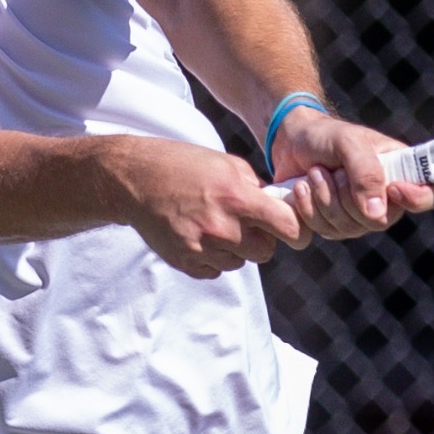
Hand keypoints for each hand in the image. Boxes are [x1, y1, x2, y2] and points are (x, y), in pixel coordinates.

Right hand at [105, 137, 305, 278]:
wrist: (136, 180)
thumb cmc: (182, 165)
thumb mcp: (226, 163)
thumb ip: (256, 187)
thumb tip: (278, 207)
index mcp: (237, 198)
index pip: (288, 228)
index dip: (297, 230)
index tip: (295, 231)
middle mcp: (223, 228)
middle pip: (266, 252)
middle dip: (261, 238)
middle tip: (244, 221)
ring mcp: (203, 249)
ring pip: (240, 262)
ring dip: (235, 248)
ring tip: (214, 223)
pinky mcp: (186, 263)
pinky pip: (216, 270)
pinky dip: (214, 258)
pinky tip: (199, 235)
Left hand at [268, 109, 433, 239]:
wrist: (291, 142)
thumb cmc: (326, 136)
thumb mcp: (347, 142)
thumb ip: (365, 173)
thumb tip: (377, 213)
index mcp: (402, 170)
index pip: (433, 194)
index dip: (419, 198)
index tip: (393, 188)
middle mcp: (387, 197)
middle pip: (381, 220)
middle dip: (347, 195)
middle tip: (332, 169)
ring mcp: (361, 215)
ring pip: (350, 228)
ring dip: (324, 198)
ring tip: (315, 173)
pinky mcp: (336, 225)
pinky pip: (327, 232)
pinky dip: (309, 209)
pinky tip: (303, 188)